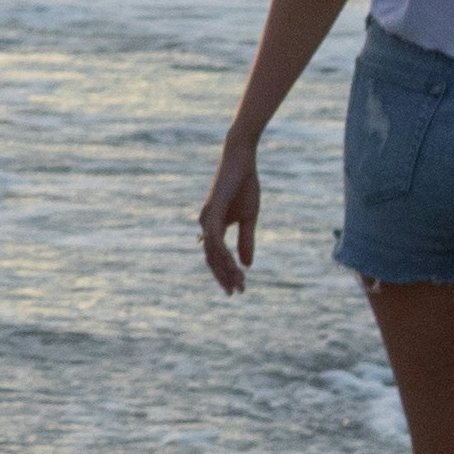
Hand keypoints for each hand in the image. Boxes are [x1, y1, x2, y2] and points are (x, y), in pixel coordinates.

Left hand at [199, 142, 262, 296]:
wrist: (242, 160)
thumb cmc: (244, 186)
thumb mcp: (248, 219)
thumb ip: (245, 241)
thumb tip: (246, 265)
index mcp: (213, 226)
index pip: (215, 256)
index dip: (226, 273)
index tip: (238, 288)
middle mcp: (206, 224)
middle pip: (211, 258)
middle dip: (224, 276)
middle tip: (237, 292)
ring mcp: (207, 217)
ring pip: (212, 252)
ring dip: (226, 269)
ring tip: (239, 282)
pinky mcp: (212, 210)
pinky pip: (215, 238)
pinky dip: (223, 253)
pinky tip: (233, 265)